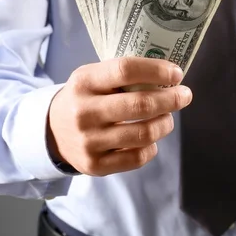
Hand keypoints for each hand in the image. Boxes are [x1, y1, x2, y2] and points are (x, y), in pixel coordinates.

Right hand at [47, 57, 191, 175]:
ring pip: (143, 134)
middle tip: (184, 95)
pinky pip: (137, 157)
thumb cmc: (83, 98)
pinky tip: (150, 139)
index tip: (177, 73)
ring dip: (165, 124)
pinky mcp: (95, 165)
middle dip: (171, 99)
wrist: (51, 132)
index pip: (125, 70)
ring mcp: (88, 141)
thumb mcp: (92, 77)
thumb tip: (168, 76)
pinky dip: (151, 147)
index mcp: (84, 82)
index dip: (156, 70)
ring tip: (168, 118)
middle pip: (140, 105)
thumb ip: (122, 75)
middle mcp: (84, 111)